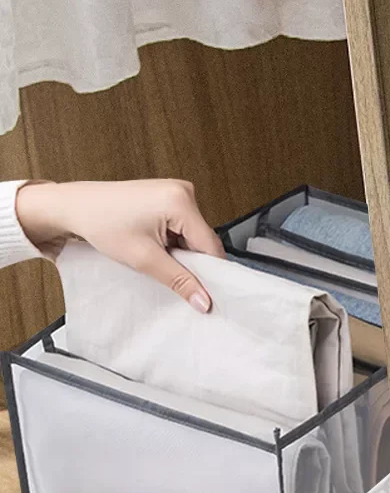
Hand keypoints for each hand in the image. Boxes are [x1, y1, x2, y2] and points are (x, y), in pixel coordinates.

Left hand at [15, 179, 225, 312]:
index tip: (203, 293)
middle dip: (191, 261)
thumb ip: (179, 281)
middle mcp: (184, 191)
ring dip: (181, 252)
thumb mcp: (144, 258)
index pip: (211, 247)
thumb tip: (204, 301)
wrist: (74, 207)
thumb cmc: (101, 223)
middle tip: (168, 271)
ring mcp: (177, 192)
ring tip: (155, 255)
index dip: (209, 273)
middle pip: (204, 241)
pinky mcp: (170, 196)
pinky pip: (184, 227)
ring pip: (194, 236)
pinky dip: (174, 242)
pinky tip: (156, 245)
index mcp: (181, 201)